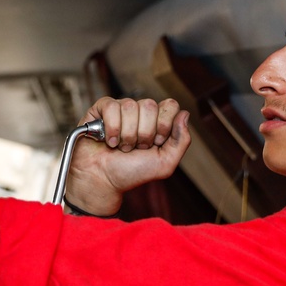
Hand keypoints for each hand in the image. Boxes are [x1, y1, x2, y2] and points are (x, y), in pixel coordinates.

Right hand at [64, 97, 189, 214]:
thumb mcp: (165, 163)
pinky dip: (111, 127)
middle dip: (144, 133)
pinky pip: (111, 106)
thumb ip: (181, 141)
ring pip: (130, 106)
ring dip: (126, 134)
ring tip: (121, 147)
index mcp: (157, 121)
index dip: (163, 125)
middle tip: (136, 148)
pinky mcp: (101, 110)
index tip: (155, 144)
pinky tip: (108, 141)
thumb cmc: (131, 173)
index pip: (170, 105)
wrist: (103, 181)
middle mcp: (139, 113)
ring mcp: (120, 109)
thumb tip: (185, 114)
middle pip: (150, 105)